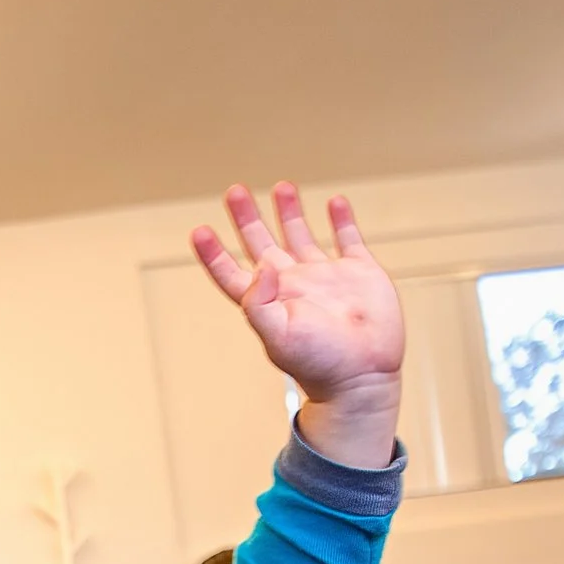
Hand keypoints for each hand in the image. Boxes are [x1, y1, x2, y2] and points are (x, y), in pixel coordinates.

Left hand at [192, 183, 403, 467]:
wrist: (364, 377)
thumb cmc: (320, 366)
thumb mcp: (279, 337)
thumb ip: (259, 303)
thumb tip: (260, 265)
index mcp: (268, 301)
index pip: (232, 273)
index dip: (214, 253)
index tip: (199, 231)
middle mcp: (293, 286)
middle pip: (262, 244)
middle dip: (247, 218)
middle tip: (235, 192)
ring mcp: (326, 277)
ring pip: (301, 236)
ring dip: (289, 212)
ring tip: (282, 187)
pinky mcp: (359, 274)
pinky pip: (348, 240)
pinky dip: (342, 220)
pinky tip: (334, 203)